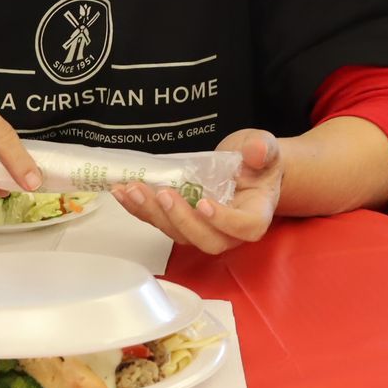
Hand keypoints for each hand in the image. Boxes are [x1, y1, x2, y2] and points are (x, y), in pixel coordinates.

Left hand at [113, 130, 280, 255]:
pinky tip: (123, 192)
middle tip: (163, 194)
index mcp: (255, 214)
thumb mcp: (264, 147)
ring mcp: (204, 229)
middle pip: (207, 240)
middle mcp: (230, 231)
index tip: (204, 204)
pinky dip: (140, 209)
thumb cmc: (257, 162)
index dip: (224, 221)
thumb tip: (256, 152)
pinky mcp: (182, 222)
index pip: (245, 228)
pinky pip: (161, 222)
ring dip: (153, 214)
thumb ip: (263, 149)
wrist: (245, 167)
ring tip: (134, 190)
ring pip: (179, 234)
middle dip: (181, 220)